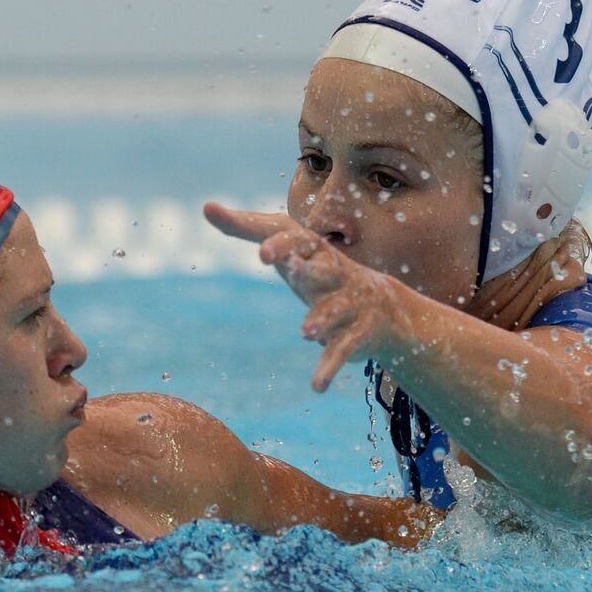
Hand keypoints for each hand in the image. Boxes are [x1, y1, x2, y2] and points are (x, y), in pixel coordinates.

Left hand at [204, 202, 396, 391]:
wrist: (385, 308)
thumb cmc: (319, 273)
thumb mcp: (286, 251)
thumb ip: (247, 228)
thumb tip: (206, 205)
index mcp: (316, 249)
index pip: (299, 239)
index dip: (282, 245)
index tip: (261, 253)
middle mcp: (337, 272)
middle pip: (324, 268)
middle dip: (309, 270)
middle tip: (292, 271)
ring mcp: (352, 302)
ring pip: (336, 309)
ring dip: (321, 319)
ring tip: (305, 331)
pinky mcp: (360, 333)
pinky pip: (343, 350)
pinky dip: (329, 368)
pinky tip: (317, 386)